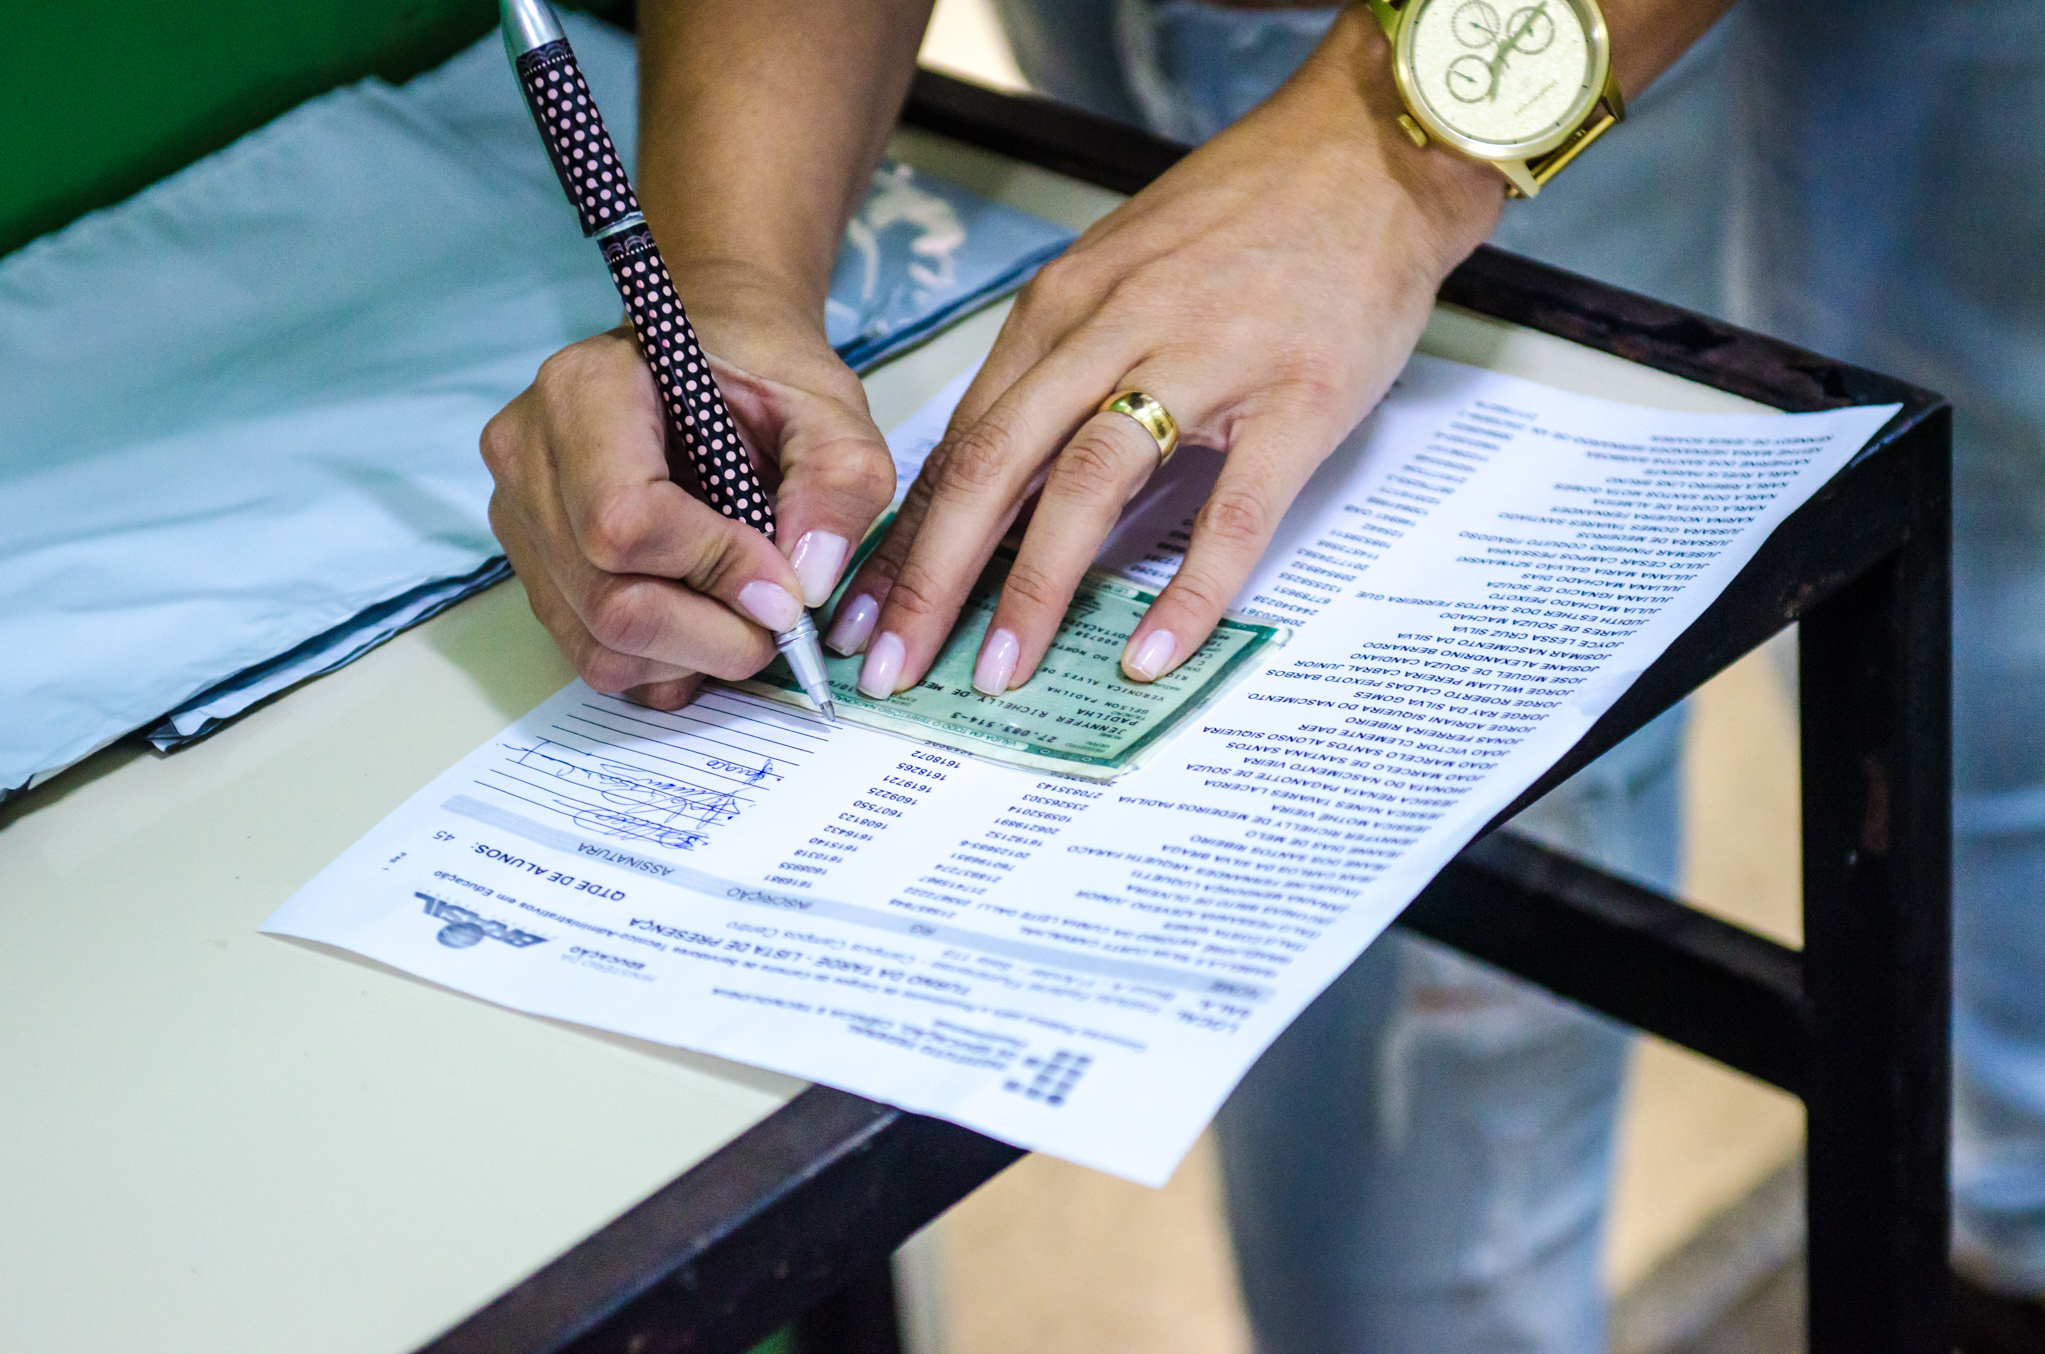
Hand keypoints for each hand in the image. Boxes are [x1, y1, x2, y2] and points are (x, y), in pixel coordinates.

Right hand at [481, 268, 893, 708]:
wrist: (713, 357)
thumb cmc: (760, 375)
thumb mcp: (826, 407)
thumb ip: (837, 481)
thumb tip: (809, 582)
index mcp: (585, 390)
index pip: (625, 519)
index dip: (715, 571)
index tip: (787, 588)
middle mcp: (530, 456)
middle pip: (609, 601)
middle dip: (713, 635)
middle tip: (779, 622)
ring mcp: (521, 519)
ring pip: (599, 646)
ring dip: (693, 657)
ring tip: (745, 614)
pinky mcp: (535, 570)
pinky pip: (593, 657)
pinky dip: (665, 664)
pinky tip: (706, 620)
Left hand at [825, 10, 1501, 699]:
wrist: (1369, 152)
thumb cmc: (1244, 218)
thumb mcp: (1119, 273)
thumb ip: (1057, 369)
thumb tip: (996, 477)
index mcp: (1062, 308)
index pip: (963, 441)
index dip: (906, 535)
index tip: (864, 609)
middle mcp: (1114, 331)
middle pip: (997, 466)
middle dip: (931, 577)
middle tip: (892, 667)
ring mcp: (1207, 364)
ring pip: (1091, 486)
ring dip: (1035, 588)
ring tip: (1000, 674)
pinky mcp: (1296, 398)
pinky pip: (1232, 511)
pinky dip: (1188, 589)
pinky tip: (1151, 653)